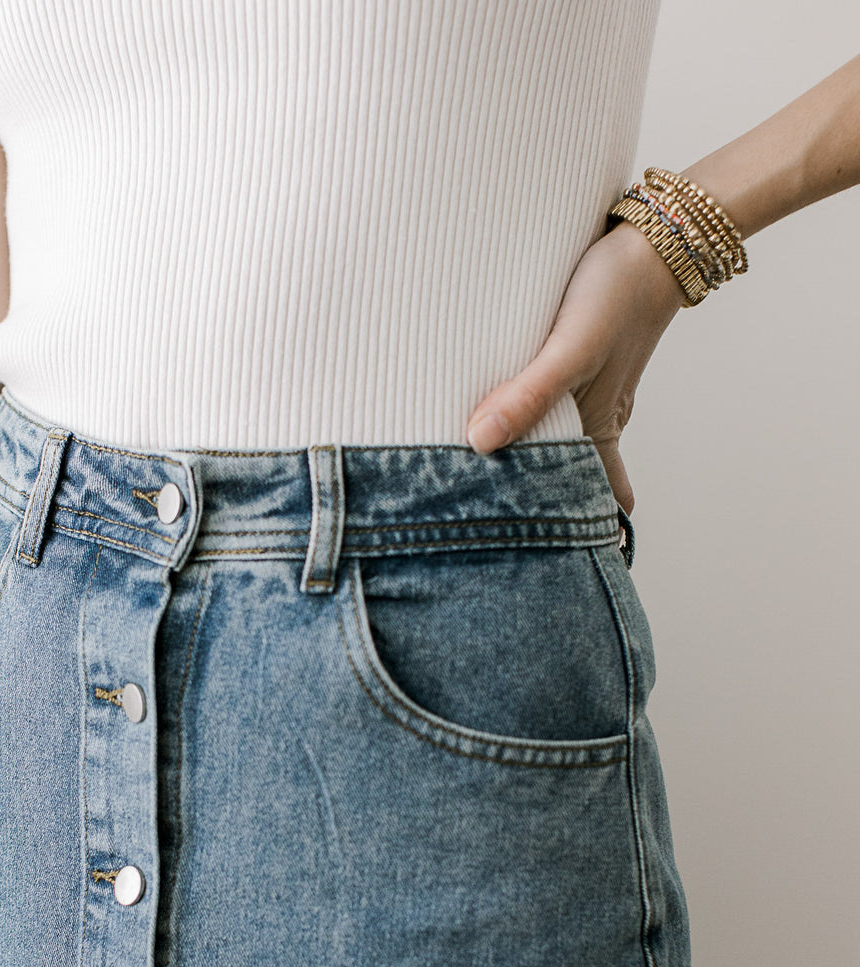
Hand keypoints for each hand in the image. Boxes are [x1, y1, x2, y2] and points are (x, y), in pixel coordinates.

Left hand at [466, 219, 687, 513]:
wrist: (654, 235)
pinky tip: (510, 415)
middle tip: (524, 539)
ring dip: (542, 460)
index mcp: (598, 428)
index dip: (580, 530)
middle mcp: (596, 414)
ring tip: (508, 488)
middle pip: (573, 472)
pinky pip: (551, 399)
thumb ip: (529, 395)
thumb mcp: (571, 350)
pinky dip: (534, 416)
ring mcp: (589, 386)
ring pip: (563, 438)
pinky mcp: (576, 355)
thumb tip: (480, 442)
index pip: (593, 494)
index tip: (567, 563)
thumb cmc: (614, 294)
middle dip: (554, 503)